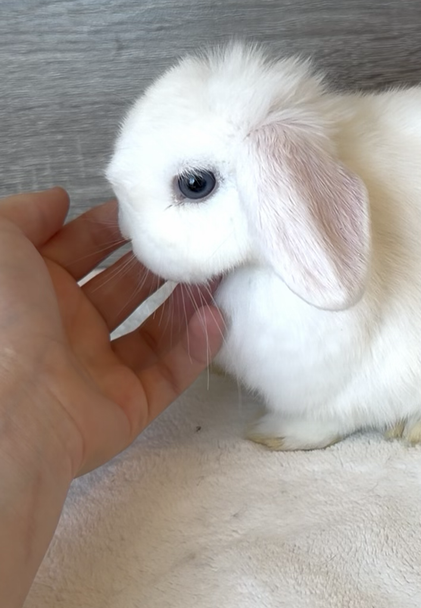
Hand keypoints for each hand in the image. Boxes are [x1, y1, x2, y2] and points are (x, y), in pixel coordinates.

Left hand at [0, 187, 223, 476]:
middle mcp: (65, 328)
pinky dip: (197, 347)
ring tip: (213, 271)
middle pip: (123, 286)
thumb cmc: (2, 323)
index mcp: (33, 291)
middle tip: (189, 237)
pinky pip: (171, 373)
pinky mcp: (128, 405)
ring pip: (154, 328)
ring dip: (186, 299)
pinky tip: (213, 317)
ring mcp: (97, 369)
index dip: (112, 226)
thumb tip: (57, 199)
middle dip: (157, 260)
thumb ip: (26, 212)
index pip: (80, 249)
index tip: (149, 208)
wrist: (12, 408)